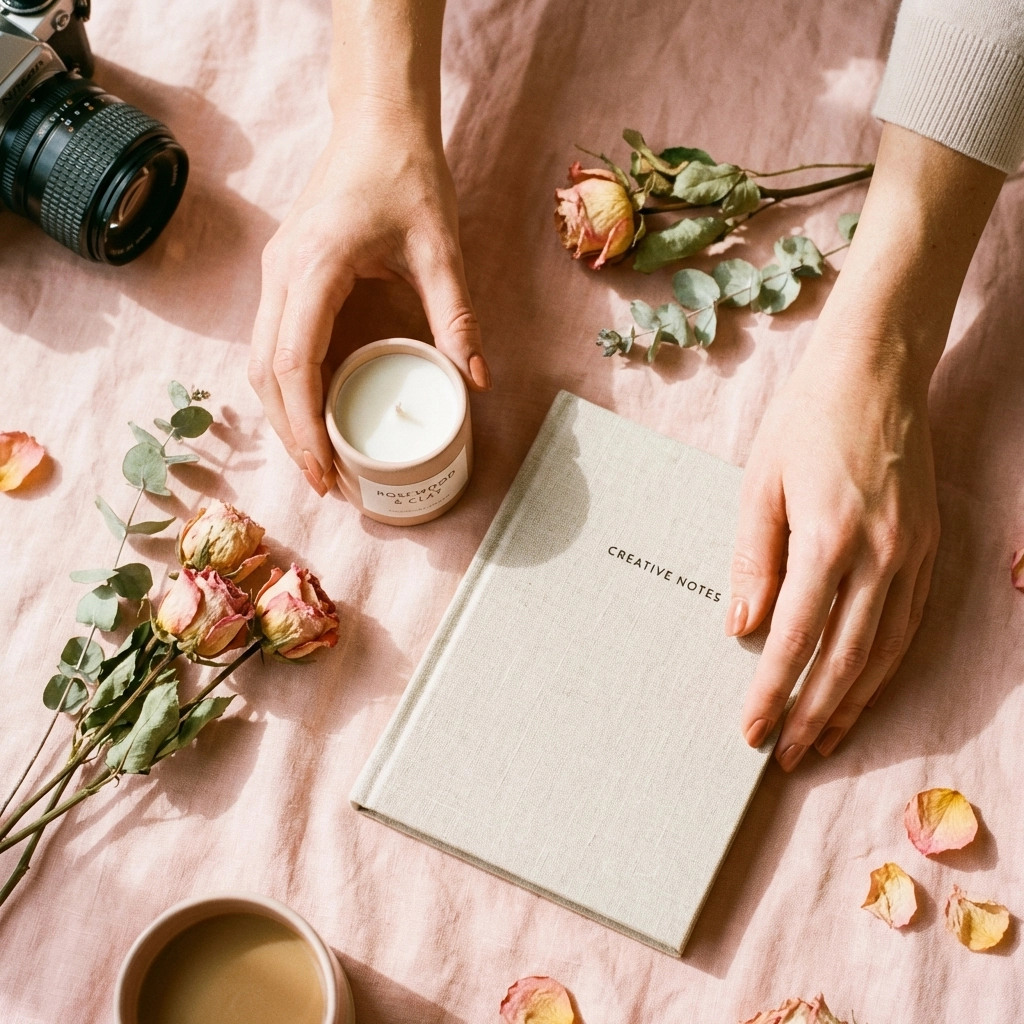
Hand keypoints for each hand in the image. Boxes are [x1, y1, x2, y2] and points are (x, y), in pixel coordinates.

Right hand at [248, 107, 489, 496]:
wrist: (376, 122)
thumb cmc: (407, 175)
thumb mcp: (441, 250)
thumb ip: (457, 317)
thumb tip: (474, 382)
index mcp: (315, 267)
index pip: (293, 364)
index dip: (305, 427)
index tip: (326, 472)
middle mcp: (281, 273)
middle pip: (265, 372)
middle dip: (290, 434)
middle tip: (326, 483)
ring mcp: (275, 272)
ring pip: (259, 360)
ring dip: (282, 414)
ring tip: (318, 460)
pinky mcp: (283, 273)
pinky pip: (270, 341)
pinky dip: (286, 386)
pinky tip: (312, 413)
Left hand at [726, 124, 1003, 768]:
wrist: (876, 368)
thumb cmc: (805, 420)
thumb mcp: (759, 484)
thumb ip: (752, 560)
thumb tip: (739, 628)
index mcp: (830, 537)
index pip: (796, 637)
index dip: (772, 690)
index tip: (750, 731)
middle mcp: (883, 554)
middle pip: (847, 658)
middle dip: (814, 713)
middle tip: (786, 755)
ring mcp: (915, 552)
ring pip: (887, 650)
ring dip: (854, 702)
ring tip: (824, 739)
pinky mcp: (931, 545)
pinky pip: (910, 622)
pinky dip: (886, 665)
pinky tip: (864, 688)